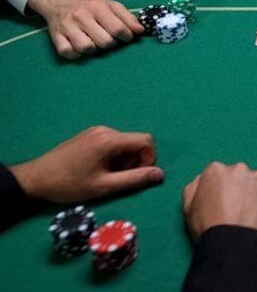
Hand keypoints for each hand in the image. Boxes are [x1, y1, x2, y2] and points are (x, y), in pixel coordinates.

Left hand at [8, 126, 162, 202]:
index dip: (149, 159)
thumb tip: (159, 174)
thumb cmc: (69, 184)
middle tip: (120, 179)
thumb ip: (134, 179)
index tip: (138, 175)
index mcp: (109, 140)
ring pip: (124, 143)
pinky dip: (114, 156)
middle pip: (135, 141)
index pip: (146, 141)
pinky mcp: (89, 136)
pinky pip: (113, 143)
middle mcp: (105, 130)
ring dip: (124, 160)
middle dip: (135, 161)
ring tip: (107, 176)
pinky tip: (99, 169)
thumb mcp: (104, 186)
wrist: (35, 179)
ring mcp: (96, 131)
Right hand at [28, 0, 143, 59]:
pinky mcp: (56, 36)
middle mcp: (82, 16)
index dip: (127, 36)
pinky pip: (68, 52)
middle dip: (110, 43)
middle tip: (108, 38)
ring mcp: (67, 27)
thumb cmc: (91, 6)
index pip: (118, 28)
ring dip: (93, 49)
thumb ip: (127, 17)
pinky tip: (79, 47)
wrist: (61, 2)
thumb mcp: (111, 6)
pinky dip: (75, 54)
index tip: (127, 37)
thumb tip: (140, 30)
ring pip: (86, 48)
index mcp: (98, 8)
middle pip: (104, 41)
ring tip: (93, 42)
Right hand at [182, 162, 256, 240]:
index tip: (221, 204)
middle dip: (238, 188)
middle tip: (236, 210)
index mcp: (215, 170)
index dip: (219, 191)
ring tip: (249, 214)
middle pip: (238, 176)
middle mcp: (238, 168)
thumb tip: (202, 180)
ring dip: (254, 193)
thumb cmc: (208, 227)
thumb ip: (194, 188)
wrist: (234, 243)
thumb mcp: (188, 208)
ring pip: (256, 182)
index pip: (217, 175)